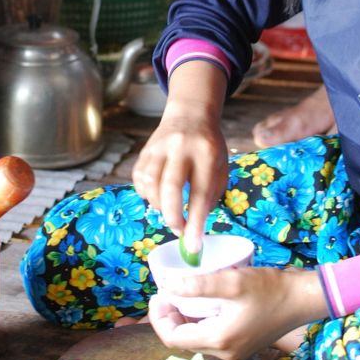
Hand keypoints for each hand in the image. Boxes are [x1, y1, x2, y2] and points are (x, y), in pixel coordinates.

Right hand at [132, 64, 228, 249]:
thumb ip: (209, 197)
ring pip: (150, 183)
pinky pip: (139, 179)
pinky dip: (147, 194)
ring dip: (159, 205)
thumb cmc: (209, 149)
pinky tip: (158, 195)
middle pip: (170, 187)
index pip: (200, 192)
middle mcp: (181, 147)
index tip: (193, 244)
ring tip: (170, 208)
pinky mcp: (145, 150)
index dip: (195, 221)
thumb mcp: (220, 168)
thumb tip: (194, 231)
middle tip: (179, 230)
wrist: (190, 116)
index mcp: (206, 152)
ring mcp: (159, 146)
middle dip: (172, 216)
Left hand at [147, 266, 327, 359]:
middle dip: (169, 319)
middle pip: (182, 342)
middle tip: (166, 293)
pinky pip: (211, 337)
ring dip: (183, 321)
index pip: (172, 339)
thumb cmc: (270, 290)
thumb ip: (196, 285)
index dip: (159, 318)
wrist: (303, 299)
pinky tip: (201, 303)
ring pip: (196, 340)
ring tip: (180, 295)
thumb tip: (166, 286)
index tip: (158, 294)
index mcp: (219, 340)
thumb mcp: (231, 282)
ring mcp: (235, 351)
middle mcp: (225, 353)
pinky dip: (199, 322)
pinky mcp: (242, 345)